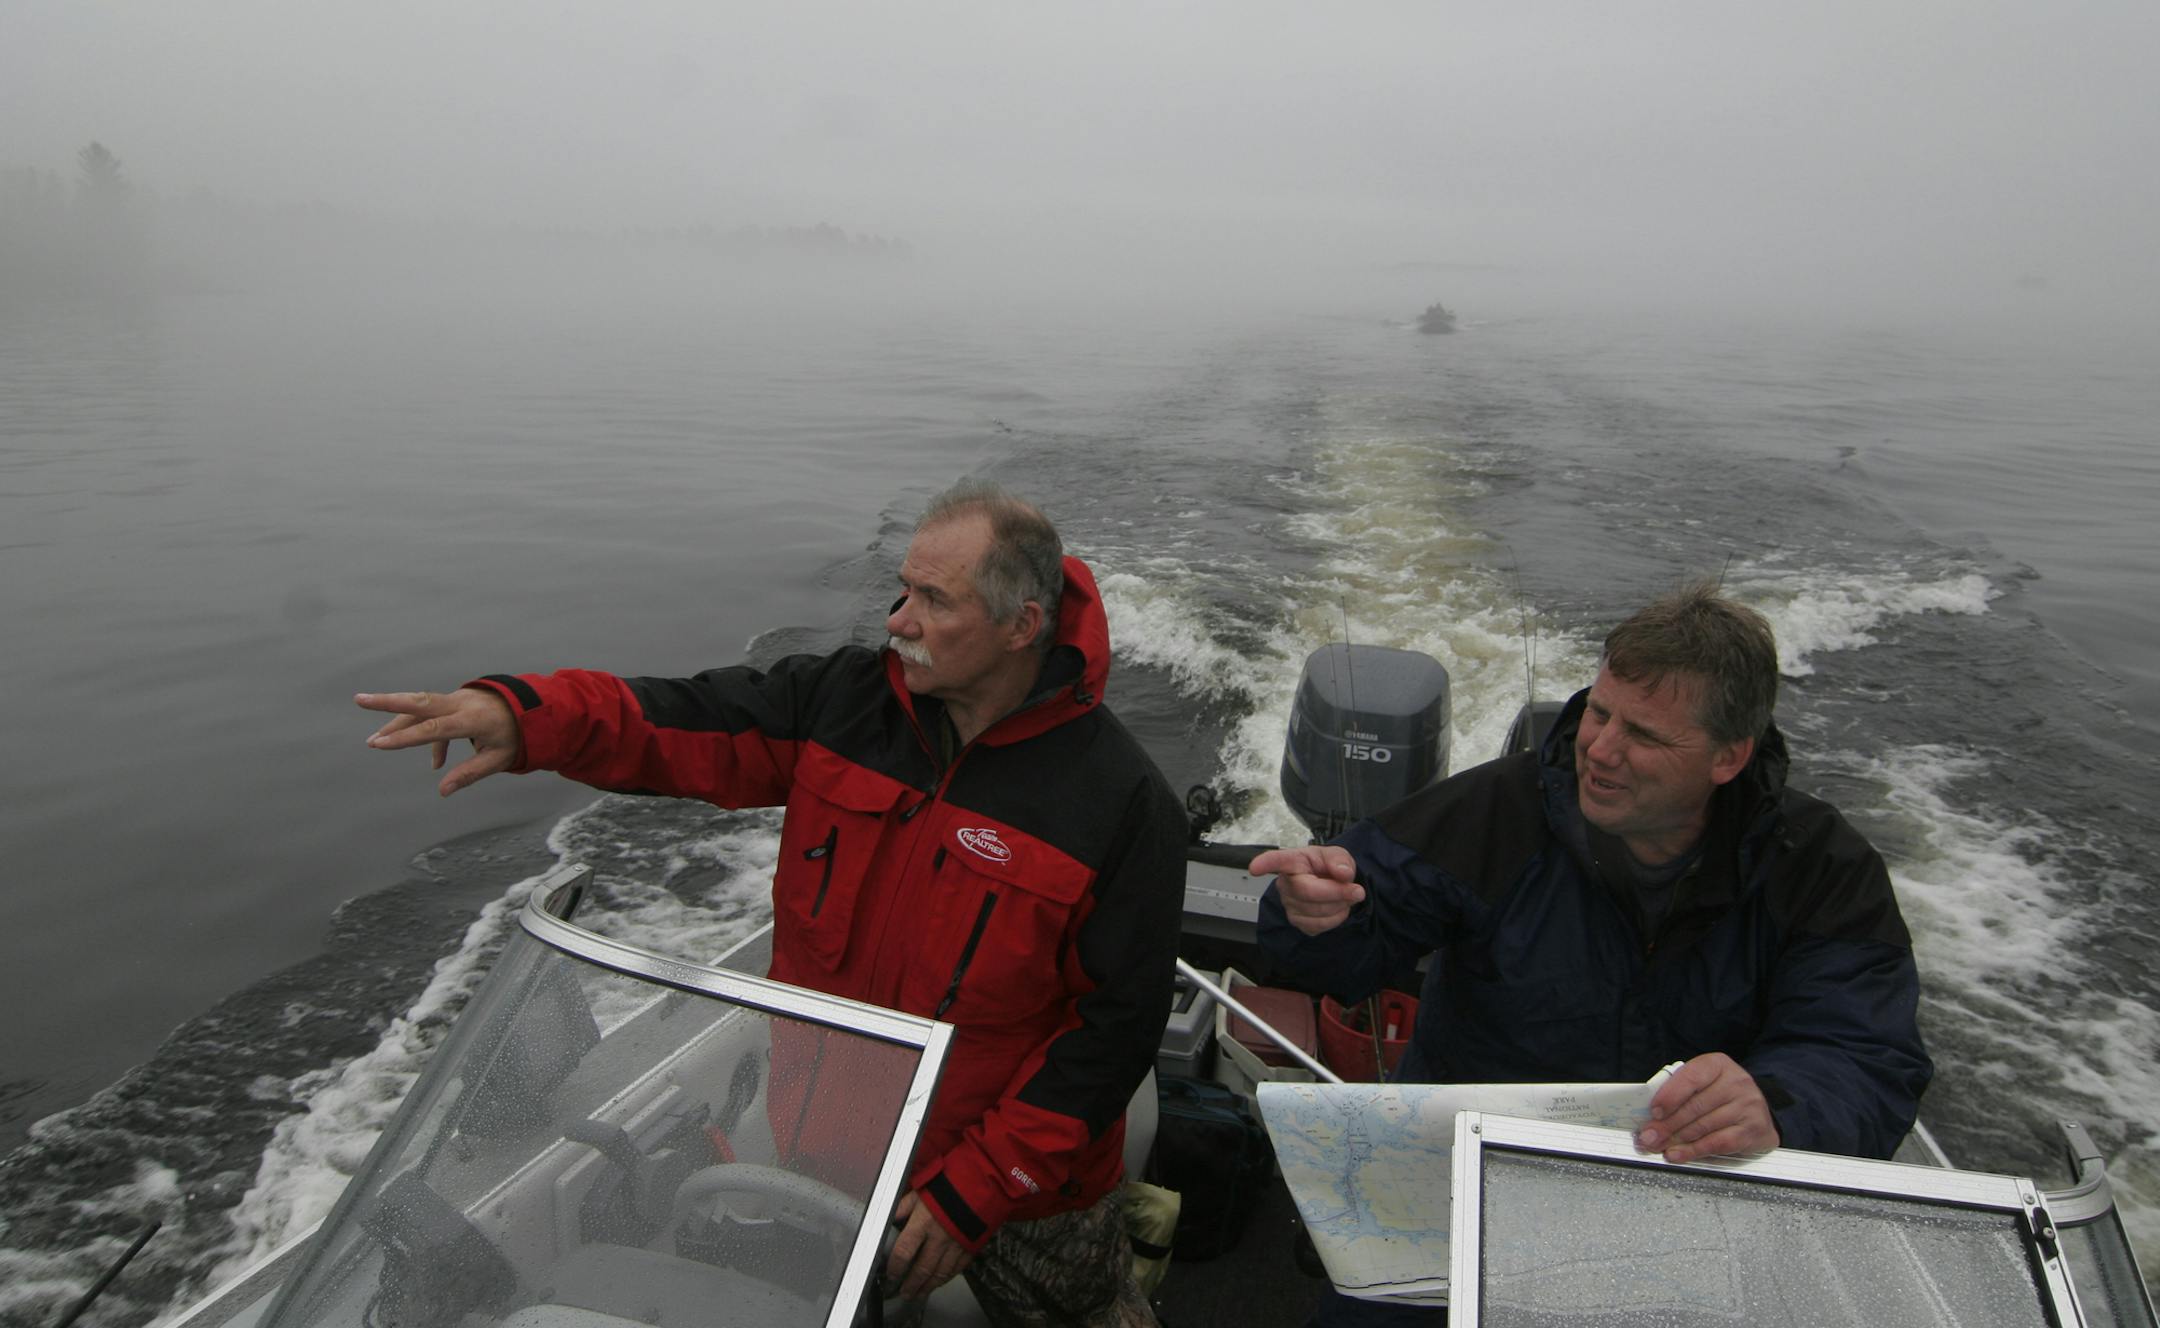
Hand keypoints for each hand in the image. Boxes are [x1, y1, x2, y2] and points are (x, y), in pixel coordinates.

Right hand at [357, 688, 520, 796]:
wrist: (531, 707)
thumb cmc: (516, 735)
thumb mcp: (499, 758)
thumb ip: (469, 773)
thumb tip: (442, 790)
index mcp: (472, 719)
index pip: (434, 728)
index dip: (405, 737)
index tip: (379, 744)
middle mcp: (461, 704)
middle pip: (420, 701)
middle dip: (388, 701)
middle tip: (359, 699)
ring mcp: (457, 698)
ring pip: (421, 706)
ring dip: (396, 719)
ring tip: (375, 739)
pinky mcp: (455, 700)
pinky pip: (433, 714)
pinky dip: (425, 732)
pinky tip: (435, 761)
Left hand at [884, 1190, 971, 1299]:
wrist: (987, 1180)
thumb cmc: (953, 1181)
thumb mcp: (922, 1189)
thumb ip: (904, 1206)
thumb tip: (889, 1217)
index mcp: (923, 1222)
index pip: (904, 1253)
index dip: (895, 1268)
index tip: (891, 1275)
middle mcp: (939, 1237)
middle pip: (921, 1269)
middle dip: (911, 1285)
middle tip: (903, 1293)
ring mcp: (956, 1245)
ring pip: (940, 1274)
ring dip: (928, 1286)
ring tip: (919, 1294)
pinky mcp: (971, 1247)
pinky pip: (957, 1269)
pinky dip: (947, 1278)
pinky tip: (940, 1282)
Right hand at [1249, 845, 1364, 935]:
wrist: (1330, 885)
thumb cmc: (1327, 867)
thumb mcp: (1338, 855)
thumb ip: (1341, 861)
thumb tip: (1343, 873)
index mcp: (1293, 860)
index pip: (1277, 860)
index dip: (1265, 864)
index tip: (1254, 868)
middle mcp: (1285, 883)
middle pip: (1308, 892)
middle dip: (1337, 892)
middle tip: (1357, 890)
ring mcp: (1289, 905)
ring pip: (1317, 911)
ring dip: (1340, 906)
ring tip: (1345, 897)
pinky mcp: (1297, 922)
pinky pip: (1319, 926)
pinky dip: (1336, 918)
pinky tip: (1337, 908)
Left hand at [1636, 1052, 1779, 1162]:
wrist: (1759, 1110)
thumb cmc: (1722, 1094)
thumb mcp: (1702, 1083)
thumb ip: (1679, 1091)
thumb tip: (1652, 1115)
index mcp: (1718, 1064)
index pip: (1691, 1077)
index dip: (1669, 1096)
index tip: (1653, 1111)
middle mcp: (1736, 1082)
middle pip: (1695, 1106)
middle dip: (1667, 1124)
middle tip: (1648, 1136)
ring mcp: (1747, 1106)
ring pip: (1704, 1126)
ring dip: (1676, 1140)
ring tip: (1658, 1146)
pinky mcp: (1753, 1130)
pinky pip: (1717, 1143)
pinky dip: (1693, 1151)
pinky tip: (1678, 1154)